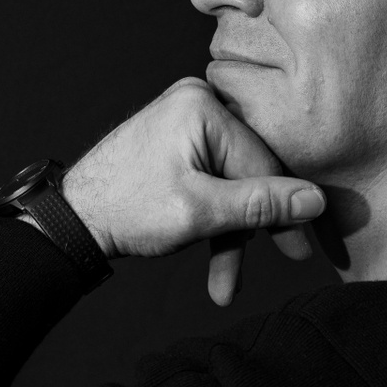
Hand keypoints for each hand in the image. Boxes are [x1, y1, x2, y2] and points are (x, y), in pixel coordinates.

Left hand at [63, 78, 324, 305]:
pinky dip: (213, 218)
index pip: (264, 162)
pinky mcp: (179, 141)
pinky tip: (213, 260)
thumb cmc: (126, 211)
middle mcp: (198, 102)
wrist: (71, 220)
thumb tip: (315, 201)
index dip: (284, 211)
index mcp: (203, 106)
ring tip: (224, 285)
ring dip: (229, 233)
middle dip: (250, 229)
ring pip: (231, 183)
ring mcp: (187, 120)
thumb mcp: (201, 213)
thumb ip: (260, 206)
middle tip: (272, 266)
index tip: (301, 251)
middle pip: (249, 173)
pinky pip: (212, 179)